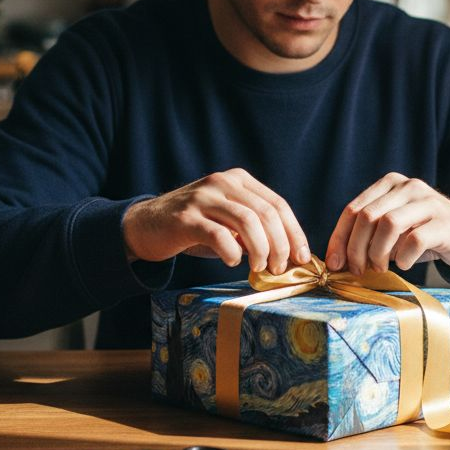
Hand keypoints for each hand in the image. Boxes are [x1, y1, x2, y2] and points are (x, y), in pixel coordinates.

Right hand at [123, 168, 309, 274]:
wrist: (146, 225)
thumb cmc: (194, 228)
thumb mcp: (228, 223)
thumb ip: (255, 231)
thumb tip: (288, 255)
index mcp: (238, 180)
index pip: (278, 204)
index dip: (295, 233)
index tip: (302, 258)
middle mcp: (223, 182)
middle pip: (266, 213)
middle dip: (280, 245)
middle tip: (279, 268)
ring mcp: (203, 197)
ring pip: (248, 221)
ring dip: (261, 250)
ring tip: (259, 268)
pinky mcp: (185, 218)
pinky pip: (219, 235)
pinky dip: (232, 252)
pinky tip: (233, 261)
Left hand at [325, 172, 449, 275]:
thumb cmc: (425, 235)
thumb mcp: (394, 229)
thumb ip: (369, 234)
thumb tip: (338, 258)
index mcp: (390, 184)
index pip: (353, 210)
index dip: (339, 239)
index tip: (334, 263)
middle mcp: (408, 187)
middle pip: (367, 217)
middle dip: (356, 249)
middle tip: (358, 270)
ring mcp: (428, 202)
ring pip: (388, 224)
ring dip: (377, 253)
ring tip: (380, 267)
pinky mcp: (444, 222)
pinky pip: (414, 240)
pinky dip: (404, 257)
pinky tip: (405, 265)